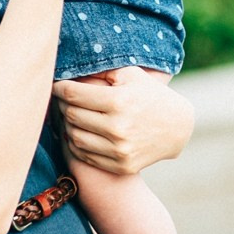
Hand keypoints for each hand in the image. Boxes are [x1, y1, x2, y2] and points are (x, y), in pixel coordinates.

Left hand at [51, 68, 194, 174]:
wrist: (177, 128)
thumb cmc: (150, 95)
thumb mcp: (130, 74)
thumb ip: (101, 71)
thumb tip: (70, 69)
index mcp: (119, 101)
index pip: (73, 94)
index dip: (59, 88)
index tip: (55, 85)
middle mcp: (118, 127)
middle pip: (72, 115)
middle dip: (62, 105)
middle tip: (62, 99)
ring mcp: (119, 149)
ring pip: (75, 136)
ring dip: (67, 125)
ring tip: (70, 115)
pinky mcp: (121, 165)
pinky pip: (85, 155)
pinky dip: (77, 143)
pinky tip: (79, 132)